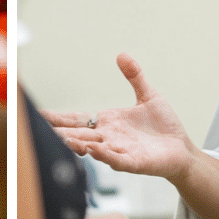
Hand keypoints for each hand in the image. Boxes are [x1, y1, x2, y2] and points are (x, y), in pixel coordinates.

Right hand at [42, 53, 197, 179]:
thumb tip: (122, 55)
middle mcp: (109, 138)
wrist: (182, 150)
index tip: (37, 115)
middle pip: (78, 135)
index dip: (57, 118)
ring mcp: (120, 151)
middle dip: (59, 132)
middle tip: (37, 130)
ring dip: (79, 145)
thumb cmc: (163, 127)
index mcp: (108, 123)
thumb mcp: (148, 96)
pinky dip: (105, 156)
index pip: (77, 120)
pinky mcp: (135, 163)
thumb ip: (134, 77)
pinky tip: (94, 151)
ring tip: (64, 139)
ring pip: (93, 149)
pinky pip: (117, 160)